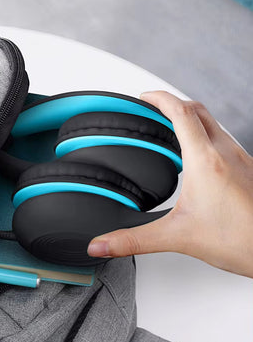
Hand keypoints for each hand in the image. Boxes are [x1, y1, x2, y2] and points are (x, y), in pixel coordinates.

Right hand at [87, 91, 252, 277]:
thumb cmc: (241, 240)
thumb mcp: (177, 237)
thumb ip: (133, 240)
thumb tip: (103, 244)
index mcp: (205, 161)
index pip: (180, 112)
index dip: (159, 98)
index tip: (144, 96)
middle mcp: (226, 153)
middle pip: (198, 110)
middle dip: (173, 103)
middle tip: (153, 108)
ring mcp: (241, 159)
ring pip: (214, 123)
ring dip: (191, 118)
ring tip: (171, 128)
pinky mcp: (248, 170)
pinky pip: (224, 140)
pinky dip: (205, 136)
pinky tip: (198, 158)